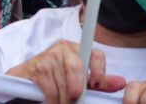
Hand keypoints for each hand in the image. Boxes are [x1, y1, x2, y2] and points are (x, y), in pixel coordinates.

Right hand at [6, 40, 125, 103]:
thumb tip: (121, 82)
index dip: (99, 71)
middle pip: (78, 69)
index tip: (96, 85)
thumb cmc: (55, 79)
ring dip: (64, 100)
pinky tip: (52, 103)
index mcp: (77, 49)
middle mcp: (62, 48)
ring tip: (62, 103)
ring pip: (64, 84)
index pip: (96, 54)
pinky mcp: (35, 67)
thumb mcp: (79, 80)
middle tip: (75, 101)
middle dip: (77, 90)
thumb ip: (98, 82)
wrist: (25, 79)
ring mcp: (47, 56)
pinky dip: (53, 101)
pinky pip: (51, 90)